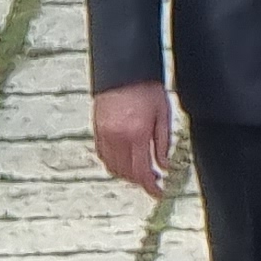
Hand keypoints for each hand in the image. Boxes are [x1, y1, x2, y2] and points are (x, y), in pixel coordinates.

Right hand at [94, 79, 173, 194]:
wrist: (125, 68)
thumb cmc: (146, 87)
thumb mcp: (163, 115)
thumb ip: (163, 143)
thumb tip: (164, 166)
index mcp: (136, 134)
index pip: (141, 172)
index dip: (151, 187)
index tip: (159, 192)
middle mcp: (117, 136)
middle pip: (126, 173)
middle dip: (141, 180)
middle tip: (154, 179)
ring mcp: (104, 132)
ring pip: (112, 166)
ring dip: (127, 173)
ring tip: (141, 170)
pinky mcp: (97, 127)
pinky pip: (102, 154)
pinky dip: (113, 162)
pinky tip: (125, 159)